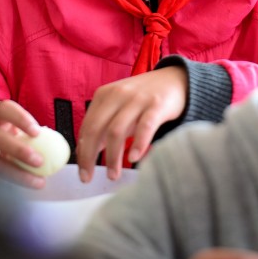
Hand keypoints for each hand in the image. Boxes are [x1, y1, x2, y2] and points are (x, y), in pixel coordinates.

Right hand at [0, 100, 47, 188]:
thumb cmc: (0, 139)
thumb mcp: (9, 131)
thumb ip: (28, 137)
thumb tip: (58, 151)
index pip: (5, 109)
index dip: (21, 119)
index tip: (37, 132)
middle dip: (19, 150)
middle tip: (40, 161)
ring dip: (15, 173)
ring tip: (37, 182)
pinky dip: (3, 186)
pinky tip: (19, 194)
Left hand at [75, 66, 187, 181]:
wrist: (176, 80)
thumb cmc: (144, 99)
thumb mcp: (120, 107)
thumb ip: (104, 125)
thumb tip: (85, 151)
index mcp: (104, 95)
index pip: (86, 126)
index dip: (82, 151)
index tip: (82, 171)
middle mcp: (118, 94)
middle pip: (96, 129)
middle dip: (89, 156)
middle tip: (88, 178)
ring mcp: (137, 99)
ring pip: (117, 131)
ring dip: (112, 157)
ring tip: (112, 175)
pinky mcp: (157, 104)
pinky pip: (144, 126)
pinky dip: (137, 144)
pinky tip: (134, 159)